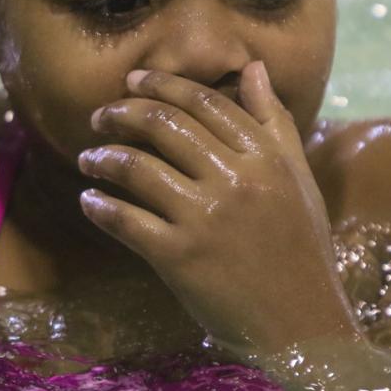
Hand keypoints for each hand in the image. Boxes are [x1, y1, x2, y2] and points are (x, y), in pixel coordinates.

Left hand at [77, 62, 363, 354]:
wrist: (301, 323)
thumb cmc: (300, 248)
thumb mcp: (297, 177)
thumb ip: (273, 120)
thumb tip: (252, 67)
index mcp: (266, 156)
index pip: (203, 102)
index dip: (161, 85)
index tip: (131, 82)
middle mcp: (236, 179)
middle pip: (164, 124)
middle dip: (122, 113)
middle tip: (99, 116)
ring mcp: (206, 218)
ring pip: (137, 167)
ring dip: (103, 158)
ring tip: (89, 159)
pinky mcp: (179, 257)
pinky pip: (125, 220)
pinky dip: (100, 207)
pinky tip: (90, 202)